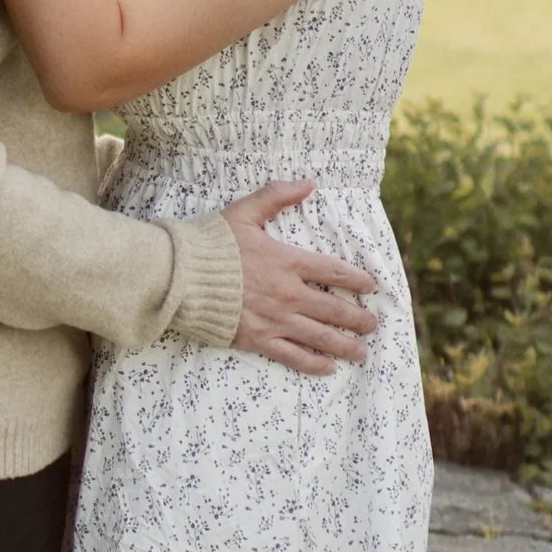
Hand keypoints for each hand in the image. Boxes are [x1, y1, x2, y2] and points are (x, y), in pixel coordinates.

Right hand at [223, 178, 377, 372]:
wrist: (179, 277)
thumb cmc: (210, 243)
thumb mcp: (243, 211)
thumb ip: (276, 195)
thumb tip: (308, 182)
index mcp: (287, 262)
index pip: (334, 271)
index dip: (357, 279)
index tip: (371, 286)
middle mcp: (288, 294)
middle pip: (334, 309)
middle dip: (358, 318)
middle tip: (373, 324)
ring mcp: (275, 320)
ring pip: (320, 336)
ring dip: (345, 345)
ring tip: (361, 352)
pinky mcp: (258, 339)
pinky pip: (293, 356)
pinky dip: (313, 364)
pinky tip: (328, 368)